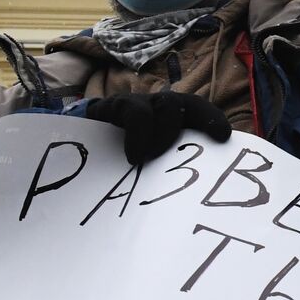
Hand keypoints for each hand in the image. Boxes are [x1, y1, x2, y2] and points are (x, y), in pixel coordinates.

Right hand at [84, 91, 231, 165]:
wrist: (76, 147)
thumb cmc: (119, 160)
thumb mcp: (149, 164)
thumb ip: (169, 168)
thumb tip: (195, 196)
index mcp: (173, 120)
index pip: (199, 111)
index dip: (213, 119)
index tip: (224, 137)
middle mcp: (158, 108)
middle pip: (188, 102)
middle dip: (203, 118)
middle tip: (206, 144)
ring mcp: (138, 104)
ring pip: (165, 104)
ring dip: (166, 132)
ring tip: (152, 158)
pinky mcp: (113, 106)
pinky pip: (133, 112)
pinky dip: (139, 134)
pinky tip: (134, 156)